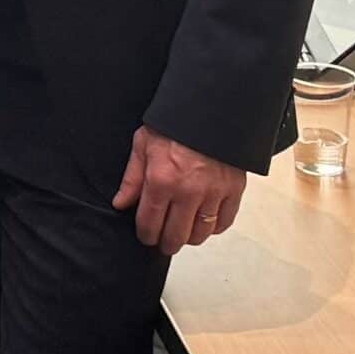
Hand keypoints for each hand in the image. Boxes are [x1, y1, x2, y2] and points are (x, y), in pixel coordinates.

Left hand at [111, 126, 247, 254]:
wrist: (210, 110)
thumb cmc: (173, 125)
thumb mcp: (143, 145)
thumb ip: (132, 178)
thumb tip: (121, 203)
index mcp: (161, 180)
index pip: (150, 223)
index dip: (146, 235)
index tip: (145, 236)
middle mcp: (188, 192)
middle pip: (176, 235)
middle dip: (166, 243)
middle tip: (163, 241)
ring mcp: (213, 193)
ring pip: (201, 233)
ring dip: (189, 237)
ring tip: (182, 232)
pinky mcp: (233, 191)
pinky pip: (223, 222)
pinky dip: (213, 228)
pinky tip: (204, 223)